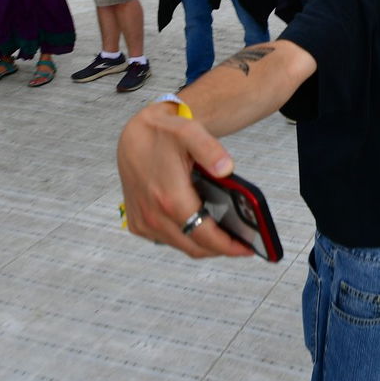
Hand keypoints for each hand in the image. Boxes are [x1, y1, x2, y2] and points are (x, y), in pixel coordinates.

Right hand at [116, 106, 252, 258]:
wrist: (132, 135)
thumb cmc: (163, 133)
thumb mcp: (189, 132)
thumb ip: (210, 150)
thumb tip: (227, 168)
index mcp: (170, 198)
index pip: (205, 235)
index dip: (228, 246)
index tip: (247, 248)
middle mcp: (153, 215)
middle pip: (195, 246)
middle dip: (220, 248)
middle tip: (242, 243)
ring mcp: (142, 221)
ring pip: (181, 245)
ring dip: (203, 244)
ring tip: (225, 236)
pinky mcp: (136, 222)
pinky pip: (166, 240)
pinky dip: (185, 237)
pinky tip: (200, 226)